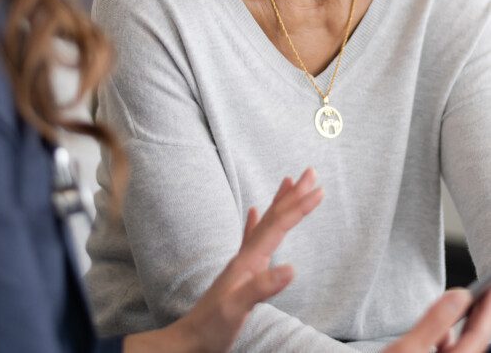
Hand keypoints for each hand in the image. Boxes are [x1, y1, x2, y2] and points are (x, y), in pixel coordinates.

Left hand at [124, 167, 322, 352]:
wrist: (190, 340)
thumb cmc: (212, 326)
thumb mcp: (237, 308)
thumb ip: (262, 287)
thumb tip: (292, 268)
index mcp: (249, 260)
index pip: (278, 226)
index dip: (299, 207)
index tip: (319, 190)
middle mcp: (246, 255)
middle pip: (273, 216)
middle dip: (293, 195)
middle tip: (310, 172)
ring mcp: (242, 262)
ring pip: (265, 222)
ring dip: (279, 202)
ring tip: (288, 182)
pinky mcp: (240, 272)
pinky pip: (251, 237)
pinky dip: (256, 221)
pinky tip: (253, 212)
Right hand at [384, 288, 490, 352]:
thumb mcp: (408, 348)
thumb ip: (435, 322)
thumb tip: (459, 296)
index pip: (479, 336)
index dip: (486, 309)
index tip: (489, 286)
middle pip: (475, 343)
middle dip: (481, 317)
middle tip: (486, 291)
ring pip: (463, 349)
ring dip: (466, 328)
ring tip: (468, 306)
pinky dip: (449, 339)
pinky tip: (444, 331)